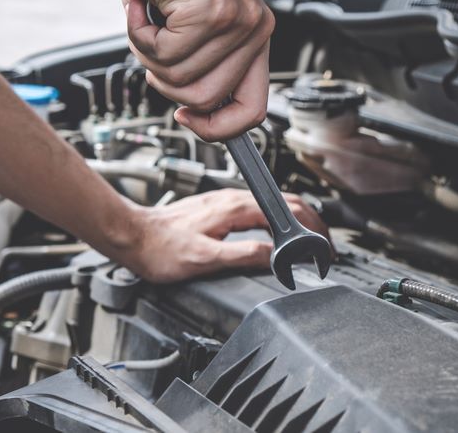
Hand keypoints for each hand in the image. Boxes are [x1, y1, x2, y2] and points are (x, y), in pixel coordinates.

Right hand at [114, 0, 273, 141]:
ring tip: (146, 20)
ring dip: (148, 55)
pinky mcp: (211, 11)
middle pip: (208, 99)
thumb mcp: (189, 31)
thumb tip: (197, 112)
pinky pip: (164, 54)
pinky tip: (141, 6)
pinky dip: (139, 35)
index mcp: (255, 35)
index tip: (186, 117)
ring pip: (181, 79)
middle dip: (166, 83)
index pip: (254, 109)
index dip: (217, 127)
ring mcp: (237, 20)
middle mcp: (255, 27)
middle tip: (152, 48)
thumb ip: (201, 67)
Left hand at [118, 189, 328, 283]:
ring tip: (310, 242)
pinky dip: (279, 220)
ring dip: (298, 221)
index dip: (313, 229)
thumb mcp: (204, 259)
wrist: (132, 236)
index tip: (323, 248)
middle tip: (325, 247)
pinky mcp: (218, 208)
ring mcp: (225, 202)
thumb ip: (242, 254)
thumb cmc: (160, 249)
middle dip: (313, 223)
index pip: (288, 211)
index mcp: (235, 209)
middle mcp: (232, 199)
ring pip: (274, 204)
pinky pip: (259, 209)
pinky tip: (278, 233)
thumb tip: (275, 255)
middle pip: (286, 203)